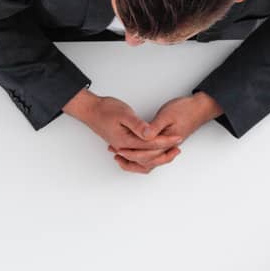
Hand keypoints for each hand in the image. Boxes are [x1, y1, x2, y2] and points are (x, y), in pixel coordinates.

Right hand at [64, 90, 180, 172]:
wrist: (90, 111)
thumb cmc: (105, 110)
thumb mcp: (124, 114)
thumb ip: (138, 125)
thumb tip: (150, 134)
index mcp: (125, 141)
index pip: (150, 144)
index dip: (166, 141)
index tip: (178, 137)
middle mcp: (124, 148)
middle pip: (148, 156)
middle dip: (164, 152)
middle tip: (178, 148)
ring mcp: (122, 148)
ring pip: (142, 160)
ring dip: (156, 158)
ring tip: (169, 152)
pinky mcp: (122, 145)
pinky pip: (136, 157)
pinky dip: (146, 158)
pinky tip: (153, 153)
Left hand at [111, 93, 219, 172]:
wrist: (200, 107)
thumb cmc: (185, 109)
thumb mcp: (167, 114)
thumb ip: (155, 126)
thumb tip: (144, 136)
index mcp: (167, 142)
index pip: (147, 155)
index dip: (131, 153)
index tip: (118, 150)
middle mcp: (167, 148)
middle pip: (147, 162)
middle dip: (130, 159)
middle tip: (115, 154)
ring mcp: (167, 147)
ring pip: (150, 162)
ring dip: (135, 161)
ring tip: (121, 156)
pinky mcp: (166, 144)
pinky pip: (153, 156)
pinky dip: (142, 156)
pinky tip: (133, 150)